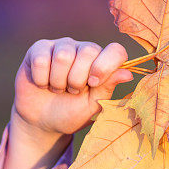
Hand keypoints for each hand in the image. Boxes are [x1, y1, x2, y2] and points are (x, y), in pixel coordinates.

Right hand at [12, 37, 133, 141]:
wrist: (42, 121)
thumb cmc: (72, 112)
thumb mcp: (93, 105)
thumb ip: (108, 87)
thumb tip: (128, 74)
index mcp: (103, 62)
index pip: (116, 50)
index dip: (105, 66)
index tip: (93, 84)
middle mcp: (85, 49)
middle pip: (88, 51)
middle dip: (77, 78)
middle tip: (72, 91)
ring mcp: (62, 46)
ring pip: (63, 55)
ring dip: (58, 80)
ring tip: (58, 88)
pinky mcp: (39, 48)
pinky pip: (41, 59)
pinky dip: (41, 79)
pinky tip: (42, 83)